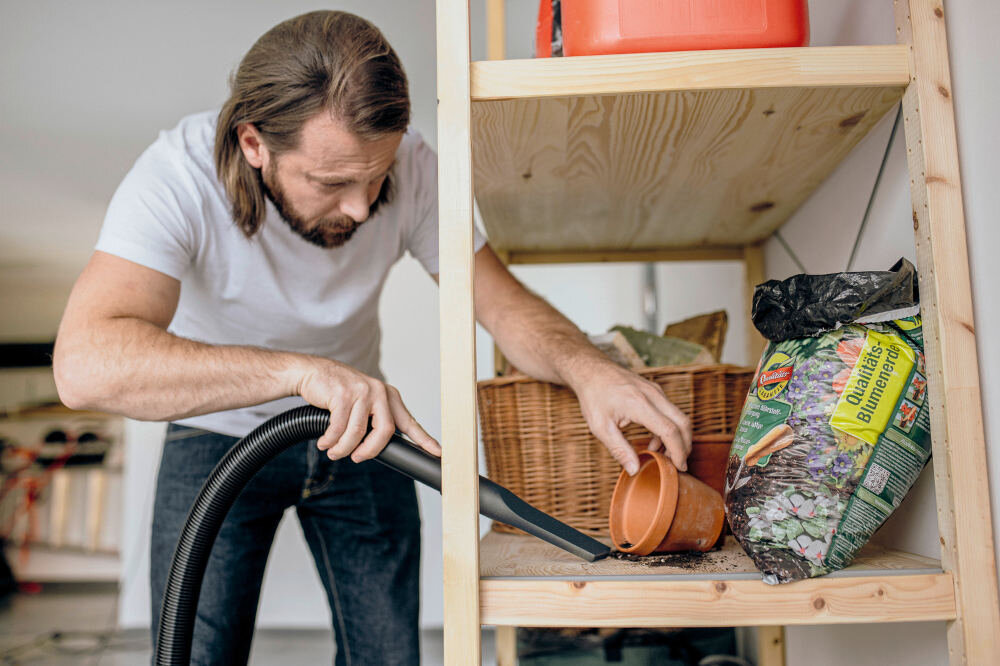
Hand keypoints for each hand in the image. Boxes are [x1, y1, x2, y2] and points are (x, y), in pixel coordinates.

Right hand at [295, 358, 440, 462]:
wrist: (312, 373)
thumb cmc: (337, 392)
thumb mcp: (364, 403)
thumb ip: (376, 419)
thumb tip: (379, 447)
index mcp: (389, 396)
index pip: (410, 422)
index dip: (424, 439)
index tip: (438, 452)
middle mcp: (380, 392)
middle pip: (385, 432)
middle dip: (370, 451)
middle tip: (357, 458)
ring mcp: (362, 392)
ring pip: (358, 433)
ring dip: (343, 448)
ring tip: (333, 451)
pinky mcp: (343, 395)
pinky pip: (338, 428)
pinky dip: (330, 441)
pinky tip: (324, 442)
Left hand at [570, 359, 691, 475]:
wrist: (591, 370)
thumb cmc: (593, 396)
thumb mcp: (600, 427)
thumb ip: (619, 449)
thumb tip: (634, 470)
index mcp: (639, 404)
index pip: (669, 430)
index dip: (678, 451)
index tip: (679, 468)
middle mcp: (653, 395)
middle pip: (683, 422)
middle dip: (685, 446)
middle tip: (678, 465)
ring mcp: (656, 391)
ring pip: (679, 416)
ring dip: (677, 438)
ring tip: (663, 456)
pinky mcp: (655, 390)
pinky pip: (670, 411)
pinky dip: (669, 428)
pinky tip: (655, 441)